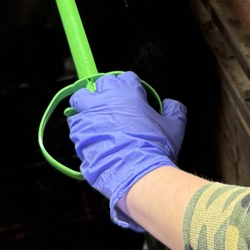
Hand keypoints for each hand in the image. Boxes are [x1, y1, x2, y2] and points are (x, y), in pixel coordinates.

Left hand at [68, 71, 186, 230]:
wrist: (135, 171)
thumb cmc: (155, 147)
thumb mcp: (174, 127)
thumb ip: (174, 110)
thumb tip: (172, 104)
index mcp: (129, 92)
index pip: (126, 77)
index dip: (130, 87)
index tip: (132, 97)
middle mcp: (107, 98)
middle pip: (101, 83)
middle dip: (106, 92)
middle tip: (112, 106)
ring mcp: (90, 113)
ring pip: (81, 99)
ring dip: (87, 107)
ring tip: (95, 118)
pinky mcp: (79, 130)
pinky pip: (74, 122)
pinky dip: (80, 127)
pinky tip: (89, 136)